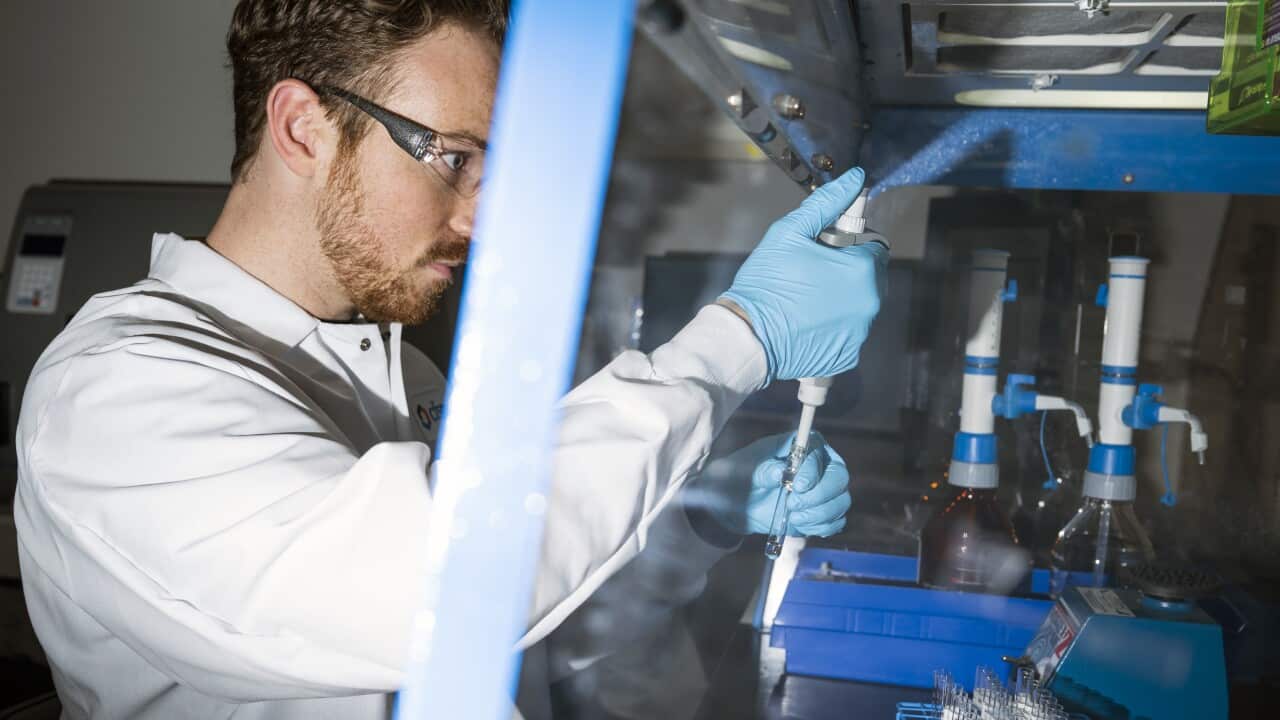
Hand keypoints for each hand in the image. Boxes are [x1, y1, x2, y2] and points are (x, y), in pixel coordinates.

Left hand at [694, 432, 850, 537]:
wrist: (735, 504)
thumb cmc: (740, 476)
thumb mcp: (743, 470)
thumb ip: (763, 470)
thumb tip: (781, 473)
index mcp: (802, 445)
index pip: (820, 453)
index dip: (813, 470)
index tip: (797, 486)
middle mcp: (820, 464)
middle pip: (839, 477)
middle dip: (820, 495)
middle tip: (793, 504)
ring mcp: (824, 489)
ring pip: (840, 501)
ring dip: (819, 514)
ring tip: (793, 517)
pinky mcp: (822, 512)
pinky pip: (836, 522)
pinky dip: (820, 527)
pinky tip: (799, 524)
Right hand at [718, 167, 886, 382]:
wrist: (747, 336)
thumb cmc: (766, 281)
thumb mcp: (790, 232)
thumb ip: (827, 203)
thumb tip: (855, 178)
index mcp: (863, 271)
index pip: (874, 247)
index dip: (850, 244)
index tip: (825, 250)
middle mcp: (870, 304)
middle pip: (870, 277)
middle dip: (848, 271)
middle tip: (812, 273)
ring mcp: (860, 333)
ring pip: (860, 305)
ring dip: (842, 298)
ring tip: (806, 299)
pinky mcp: (847, 355)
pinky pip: (849, 332)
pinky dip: (834, 326)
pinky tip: (807, 321)